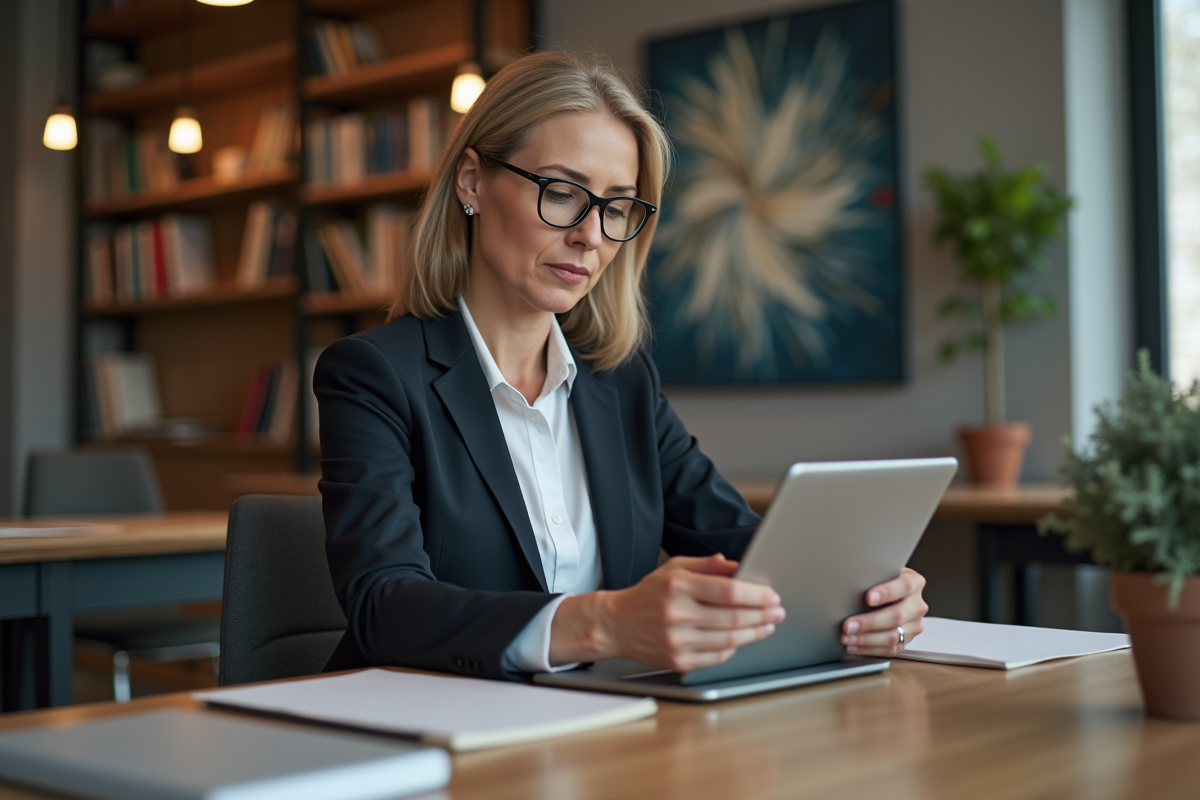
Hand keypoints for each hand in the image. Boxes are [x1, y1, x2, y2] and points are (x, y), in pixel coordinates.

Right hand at [549, 554, 784, 671]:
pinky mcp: (678, 661)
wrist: (617, 624)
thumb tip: (738, 566)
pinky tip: (742, 639)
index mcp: (678, 587)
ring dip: (755, 633)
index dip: (757, 594)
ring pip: (730, 639)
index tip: (772, 595)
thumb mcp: (674, 568)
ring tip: (767, 625)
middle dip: (763, 614)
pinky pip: (717, 657)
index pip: (729, 590)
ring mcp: (677, 641)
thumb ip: (707, 565)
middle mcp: (677, 614)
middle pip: (734, 617)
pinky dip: (734, 647)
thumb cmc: (648, 594)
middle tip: (778, 611)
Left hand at [840, 567, 927, 656]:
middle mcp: (917, 605)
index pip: (904, 586)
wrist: (889, 594)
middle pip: (897, 616)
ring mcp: (914, 625)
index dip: (886, 592)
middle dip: (869, 622)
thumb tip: (849, 585)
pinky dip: (867, 649)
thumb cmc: (880, 581)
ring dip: (865, 639)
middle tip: (847, 625)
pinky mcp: (906, 640)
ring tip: (846, 637)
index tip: (868, 597)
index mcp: (915, 582)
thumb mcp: (880, 573)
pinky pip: (889, 650)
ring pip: (893, 637)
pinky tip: (852, 645)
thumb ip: (872, 578)